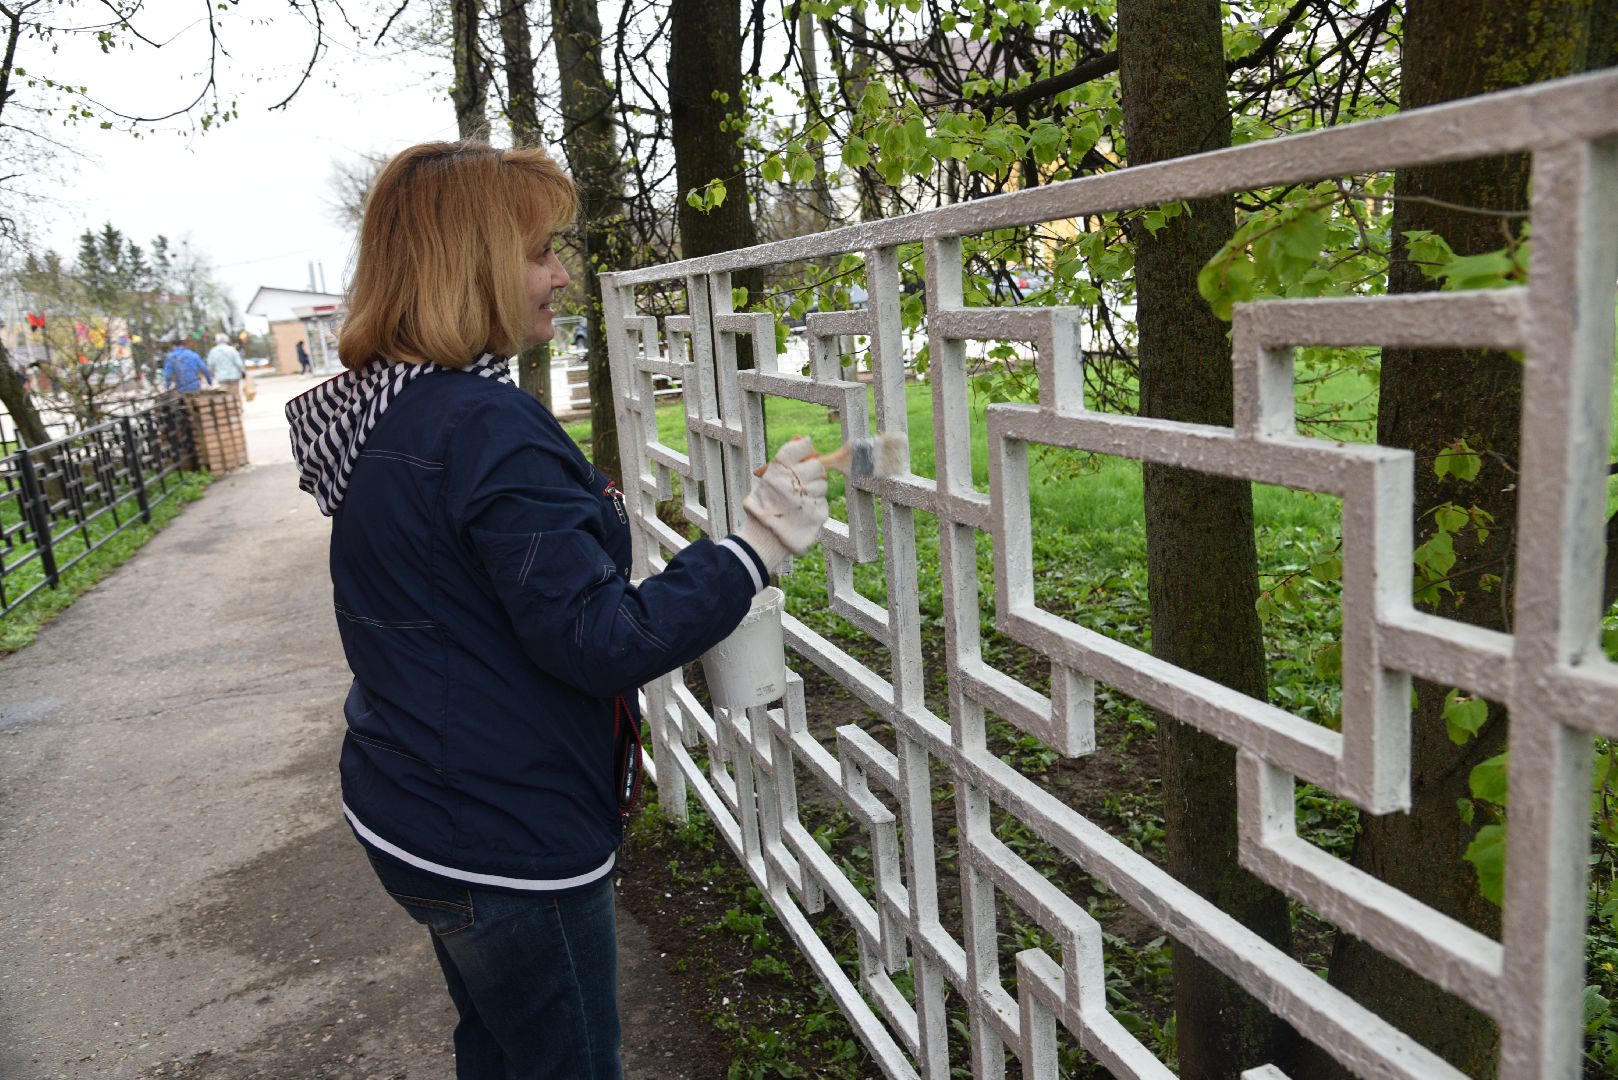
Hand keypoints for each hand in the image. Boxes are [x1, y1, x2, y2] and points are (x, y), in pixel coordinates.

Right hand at [739, 437, 828, 565]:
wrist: (763, 539)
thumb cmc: (764, 505)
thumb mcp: (768, 479)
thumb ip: (786, 460)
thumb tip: (802, 438)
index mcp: (778, 470)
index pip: (802, 446)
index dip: (805, 449)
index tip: (804, 456)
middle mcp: (793, 481)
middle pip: (817, 465)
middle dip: (812, 472)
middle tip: (801, 483)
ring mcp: (807, 498)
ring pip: (823, 484)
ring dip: (814, 490)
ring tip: (798, 501)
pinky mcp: (818, 513)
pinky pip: (823, 502)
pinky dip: (814, 506)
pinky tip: (801, 513)